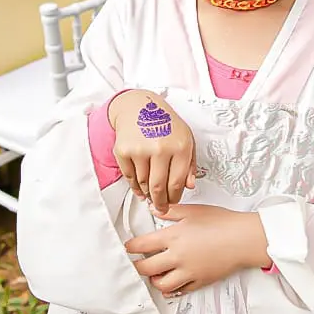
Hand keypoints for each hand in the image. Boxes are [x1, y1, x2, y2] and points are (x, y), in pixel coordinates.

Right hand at [110, 90, 194, 212]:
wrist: (139, 106)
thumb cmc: (164, 122)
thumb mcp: (186, 139)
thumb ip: (190, 164)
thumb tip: (189, 186)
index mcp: (180, 146)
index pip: (177, 183)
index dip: (174, 198)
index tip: (172, 202)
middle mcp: (161, 148)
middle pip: (159, 188)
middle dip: (160, 203)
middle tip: (160, 207)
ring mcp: (140, 150)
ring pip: (143, 185)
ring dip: (147, 194)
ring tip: (151, 196)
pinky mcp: (124, 151)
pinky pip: (130, 177)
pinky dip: (135, 186)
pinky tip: (140, 188)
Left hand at [127, 204, 269, 296]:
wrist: (243, 239)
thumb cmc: (221, 222)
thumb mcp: (193, 211)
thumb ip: (171, 211)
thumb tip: (154, 209)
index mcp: (173, 237)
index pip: (143, 245)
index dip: (131, 247)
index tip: (128, 247)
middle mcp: (177, 256)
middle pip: (147, 268)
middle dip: (137, 267)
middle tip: (136, 264)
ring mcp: (188, 271)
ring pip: (162, 285)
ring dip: (154, 281)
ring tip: (154, 275)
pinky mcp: (199, 281)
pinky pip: (180, 290)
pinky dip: (172, 289)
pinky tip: (171, 284)